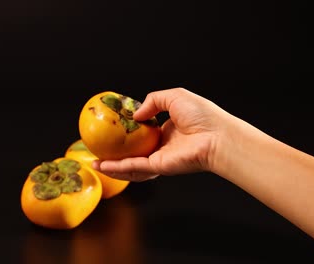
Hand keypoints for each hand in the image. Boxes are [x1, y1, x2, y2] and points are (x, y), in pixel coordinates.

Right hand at [92, 87, 229, 181]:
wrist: (218, 135)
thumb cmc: (204, 115)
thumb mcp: (175, 96)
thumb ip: (154, 101)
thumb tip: (136, 115)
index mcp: (167, 130)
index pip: (143, 134)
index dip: (128, 133)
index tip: (113, 130)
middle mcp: (162, 146)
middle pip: (134, 153)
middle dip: (116, 154)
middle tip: (99, 151)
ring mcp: (160, 158)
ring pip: (131, 165)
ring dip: (112, 166)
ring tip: (95, 164)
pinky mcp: (159, 166)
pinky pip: (135, 168)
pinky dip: (118, 168)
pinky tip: (104, 166)